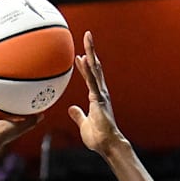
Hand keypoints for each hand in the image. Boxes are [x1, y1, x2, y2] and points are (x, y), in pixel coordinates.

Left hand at [68, 31, 127, 155]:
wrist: (107, 145)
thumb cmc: (98, 137)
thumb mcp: (84, 124)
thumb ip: (78, 115)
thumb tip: (71, 109)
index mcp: (97, 97)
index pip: (90, 77)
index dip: (85, 66)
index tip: (79, 55)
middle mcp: (100, 92)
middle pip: (95, 67)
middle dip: (91, 50)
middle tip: (87, 35)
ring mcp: (100, 94)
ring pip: (95, 69)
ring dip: (90, 52)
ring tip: (87, 37)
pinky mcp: (98, 99)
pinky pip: (92, 81)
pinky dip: (87, 69)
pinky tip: (83, 58)